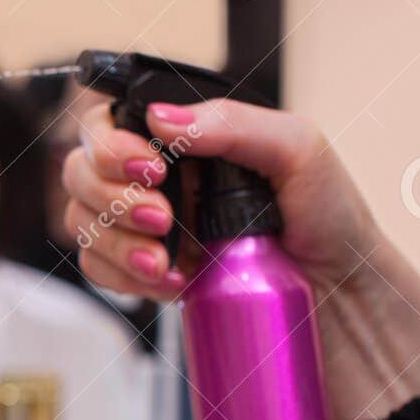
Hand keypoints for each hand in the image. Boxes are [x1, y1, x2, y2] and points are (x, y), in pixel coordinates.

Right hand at [63, 100, 419, 419]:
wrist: (340, 300)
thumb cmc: (328, 222)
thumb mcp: (298, 151)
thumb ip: (232, 123)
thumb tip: (160, 118)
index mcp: (186, 141)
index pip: (108, 121)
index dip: (111, 143)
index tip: (151, 167)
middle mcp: (155, 179)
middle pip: (79, 170)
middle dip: (113, 197)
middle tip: (164, 219)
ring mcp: (142, 227)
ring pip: (80, 222)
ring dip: (116, 242)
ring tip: (167, 262)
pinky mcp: (140, 273)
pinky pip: (94, 268)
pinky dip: (121, 276)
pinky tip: (167, 282)